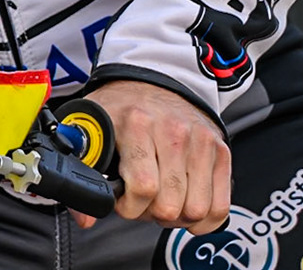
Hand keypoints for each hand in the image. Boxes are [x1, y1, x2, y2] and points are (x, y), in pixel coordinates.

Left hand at [73, 80, 230, 232]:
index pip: (144, 188)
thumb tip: (85, 219)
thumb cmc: (120, 111)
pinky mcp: (220, 150)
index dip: (129, 207)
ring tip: (162, 201)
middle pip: (170, 205)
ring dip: (176, 218)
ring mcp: (200, 141)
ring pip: (196, 209)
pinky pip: (219, 207)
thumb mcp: (90, 130)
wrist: (153, 81)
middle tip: (141, 202)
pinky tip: (185, 208)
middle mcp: (173, 131)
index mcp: (137, 123)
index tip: (121, 200)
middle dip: (150, 214)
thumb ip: (82, 174)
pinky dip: (203, 220)